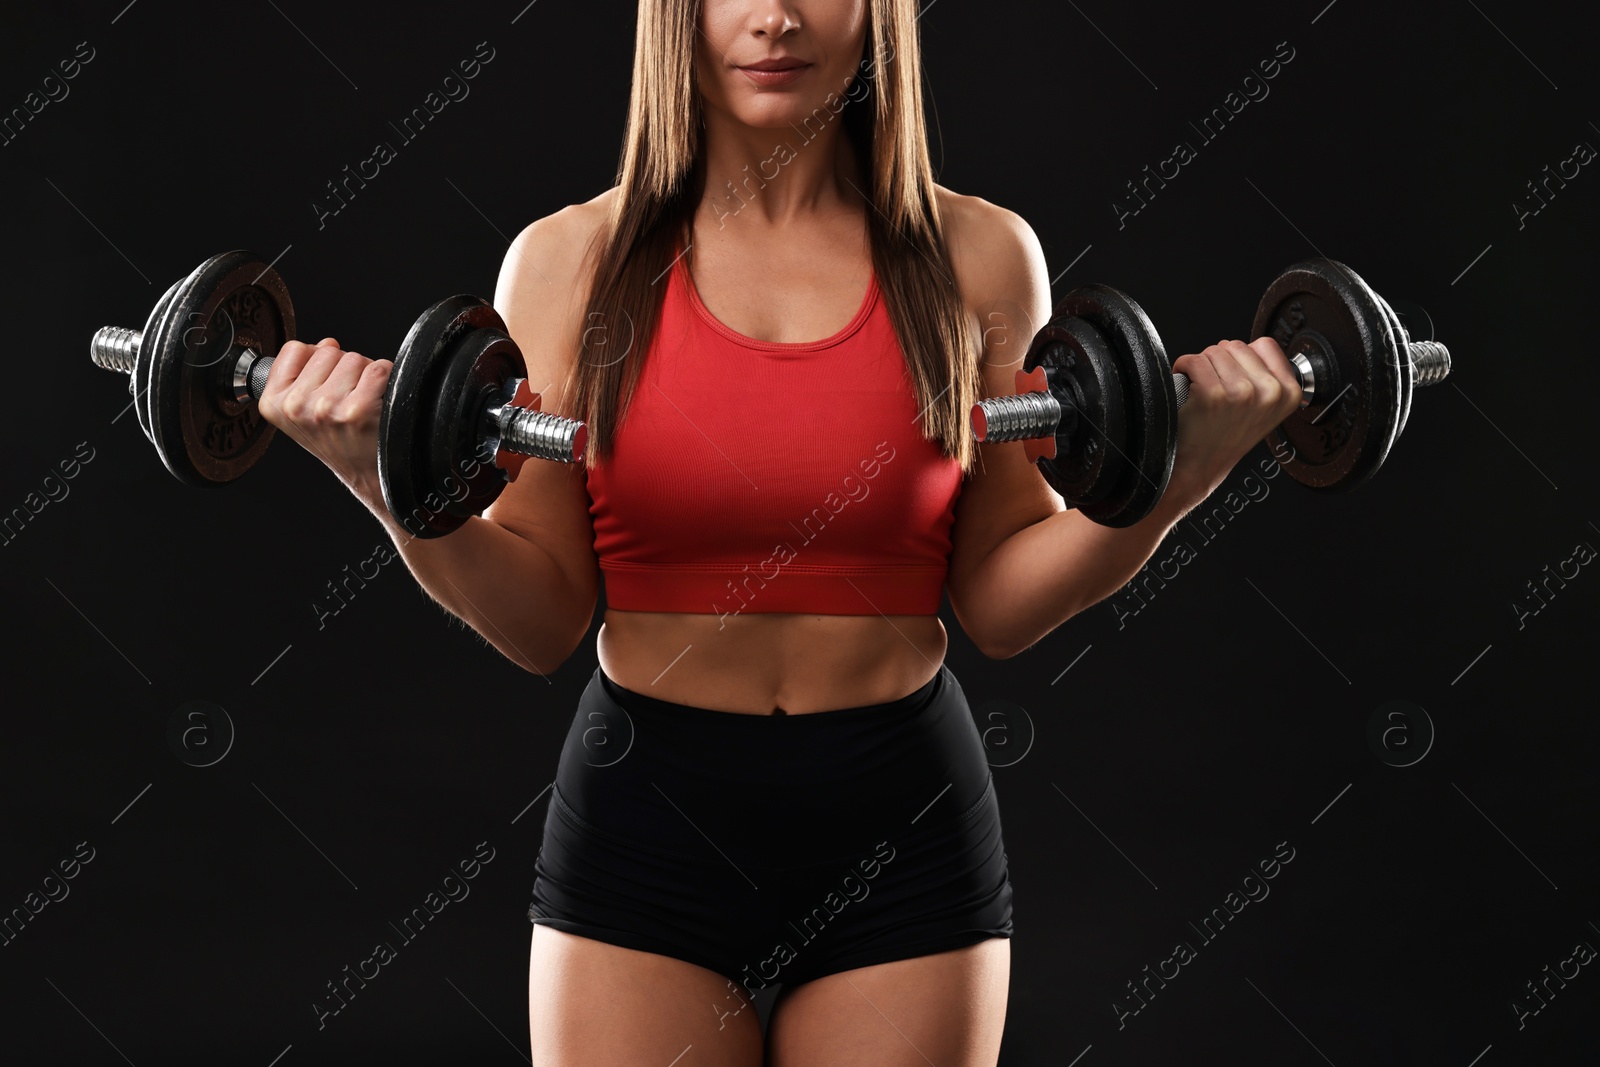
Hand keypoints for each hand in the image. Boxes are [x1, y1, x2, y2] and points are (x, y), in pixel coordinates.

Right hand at [255, 337, 391, 506]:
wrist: (364, 473)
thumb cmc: (337, 440)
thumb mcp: (302, 410)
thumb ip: (305, 372)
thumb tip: (326, 344)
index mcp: (274, 403)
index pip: (295, 349)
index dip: (315, 360)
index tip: (322, 384)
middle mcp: (296, 406)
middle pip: (327, 351)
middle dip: (342, 368)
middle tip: (346, 398)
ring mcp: (326, 408)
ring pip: (354, 358)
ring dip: (364, 374)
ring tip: (360, 402)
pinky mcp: (357, 410)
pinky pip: (378, 368)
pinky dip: (385, 378)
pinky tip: (377, 401)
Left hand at [1165, 337, 1301, 507]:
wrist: (1200, 467)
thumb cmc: (1226, 438)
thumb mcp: (1265, 409)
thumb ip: (1268, 378)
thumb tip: (1255, 349)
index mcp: (1288, 393)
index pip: (1265, 345)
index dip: (1243, 356)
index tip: (1235, 373)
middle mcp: (1269, 392)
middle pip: (1236, 345)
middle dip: (1220, 362)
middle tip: (1216, 388)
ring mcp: (1241, 393)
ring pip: (1214, 351)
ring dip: (1201, 366)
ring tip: (1202, 390)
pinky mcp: (1213, 395)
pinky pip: (1193, 361)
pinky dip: (1184, 369)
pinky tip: (1188, 388)